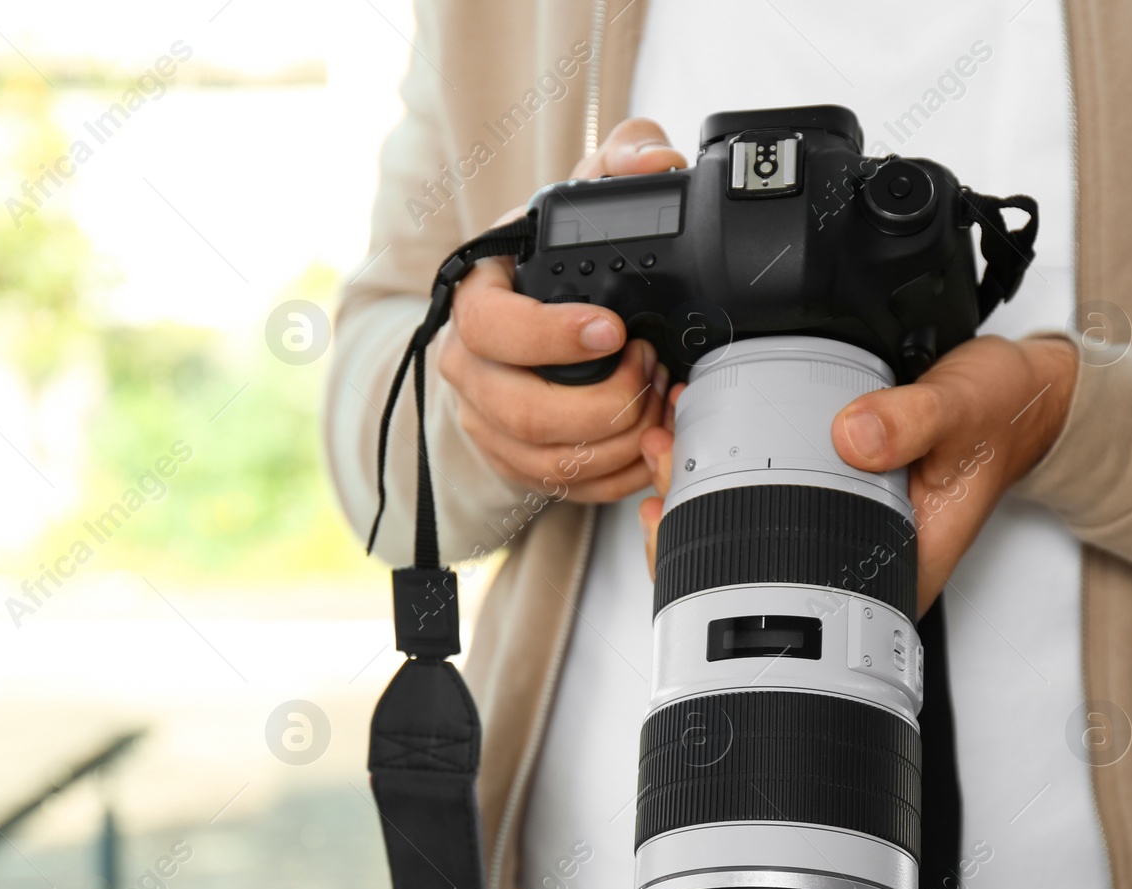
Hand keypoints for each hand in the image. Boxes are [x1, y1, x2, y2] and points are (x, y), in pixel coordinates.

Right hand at [438, 118, 687, 502]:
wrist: (529, 315)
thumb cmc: (552, 260)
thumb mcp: (584, 195)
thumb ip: (623, 158)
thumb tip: (656, 163)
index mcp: (476, 297)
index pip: (491, 326)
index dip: (550, 337)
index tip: (615, 331)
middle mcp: (470, 366)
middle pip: (521, 411)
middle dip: (604, 403)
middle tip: (653, 368)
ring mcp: (487, 421)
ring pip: (546, 459)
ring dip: (618, 440)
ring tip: (660, 401)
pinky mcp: (515, 461)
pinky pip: (564, 488)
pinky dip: (617, 474)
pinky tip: (650, 441)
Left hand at [639, 335, 1078, 613]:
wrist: (1019, 395)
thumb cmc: (1000, 416)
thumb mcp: (962, 408)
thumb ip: (913, 421)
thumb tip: (854, 436)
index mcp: (892, 565)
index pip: (791, 600)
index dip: (718, 574)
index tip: (675, 523)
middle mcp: (859, 555)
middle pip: (755, 568)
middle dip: (692, 522)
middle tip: (664, 464)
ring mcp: (842, 526)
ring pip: (753, 528)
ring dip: (702, 489)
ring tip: (669, 442)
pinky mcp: (833, 490)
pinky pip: (767, 491)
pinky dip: (728, 466)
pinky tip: (700, 434)